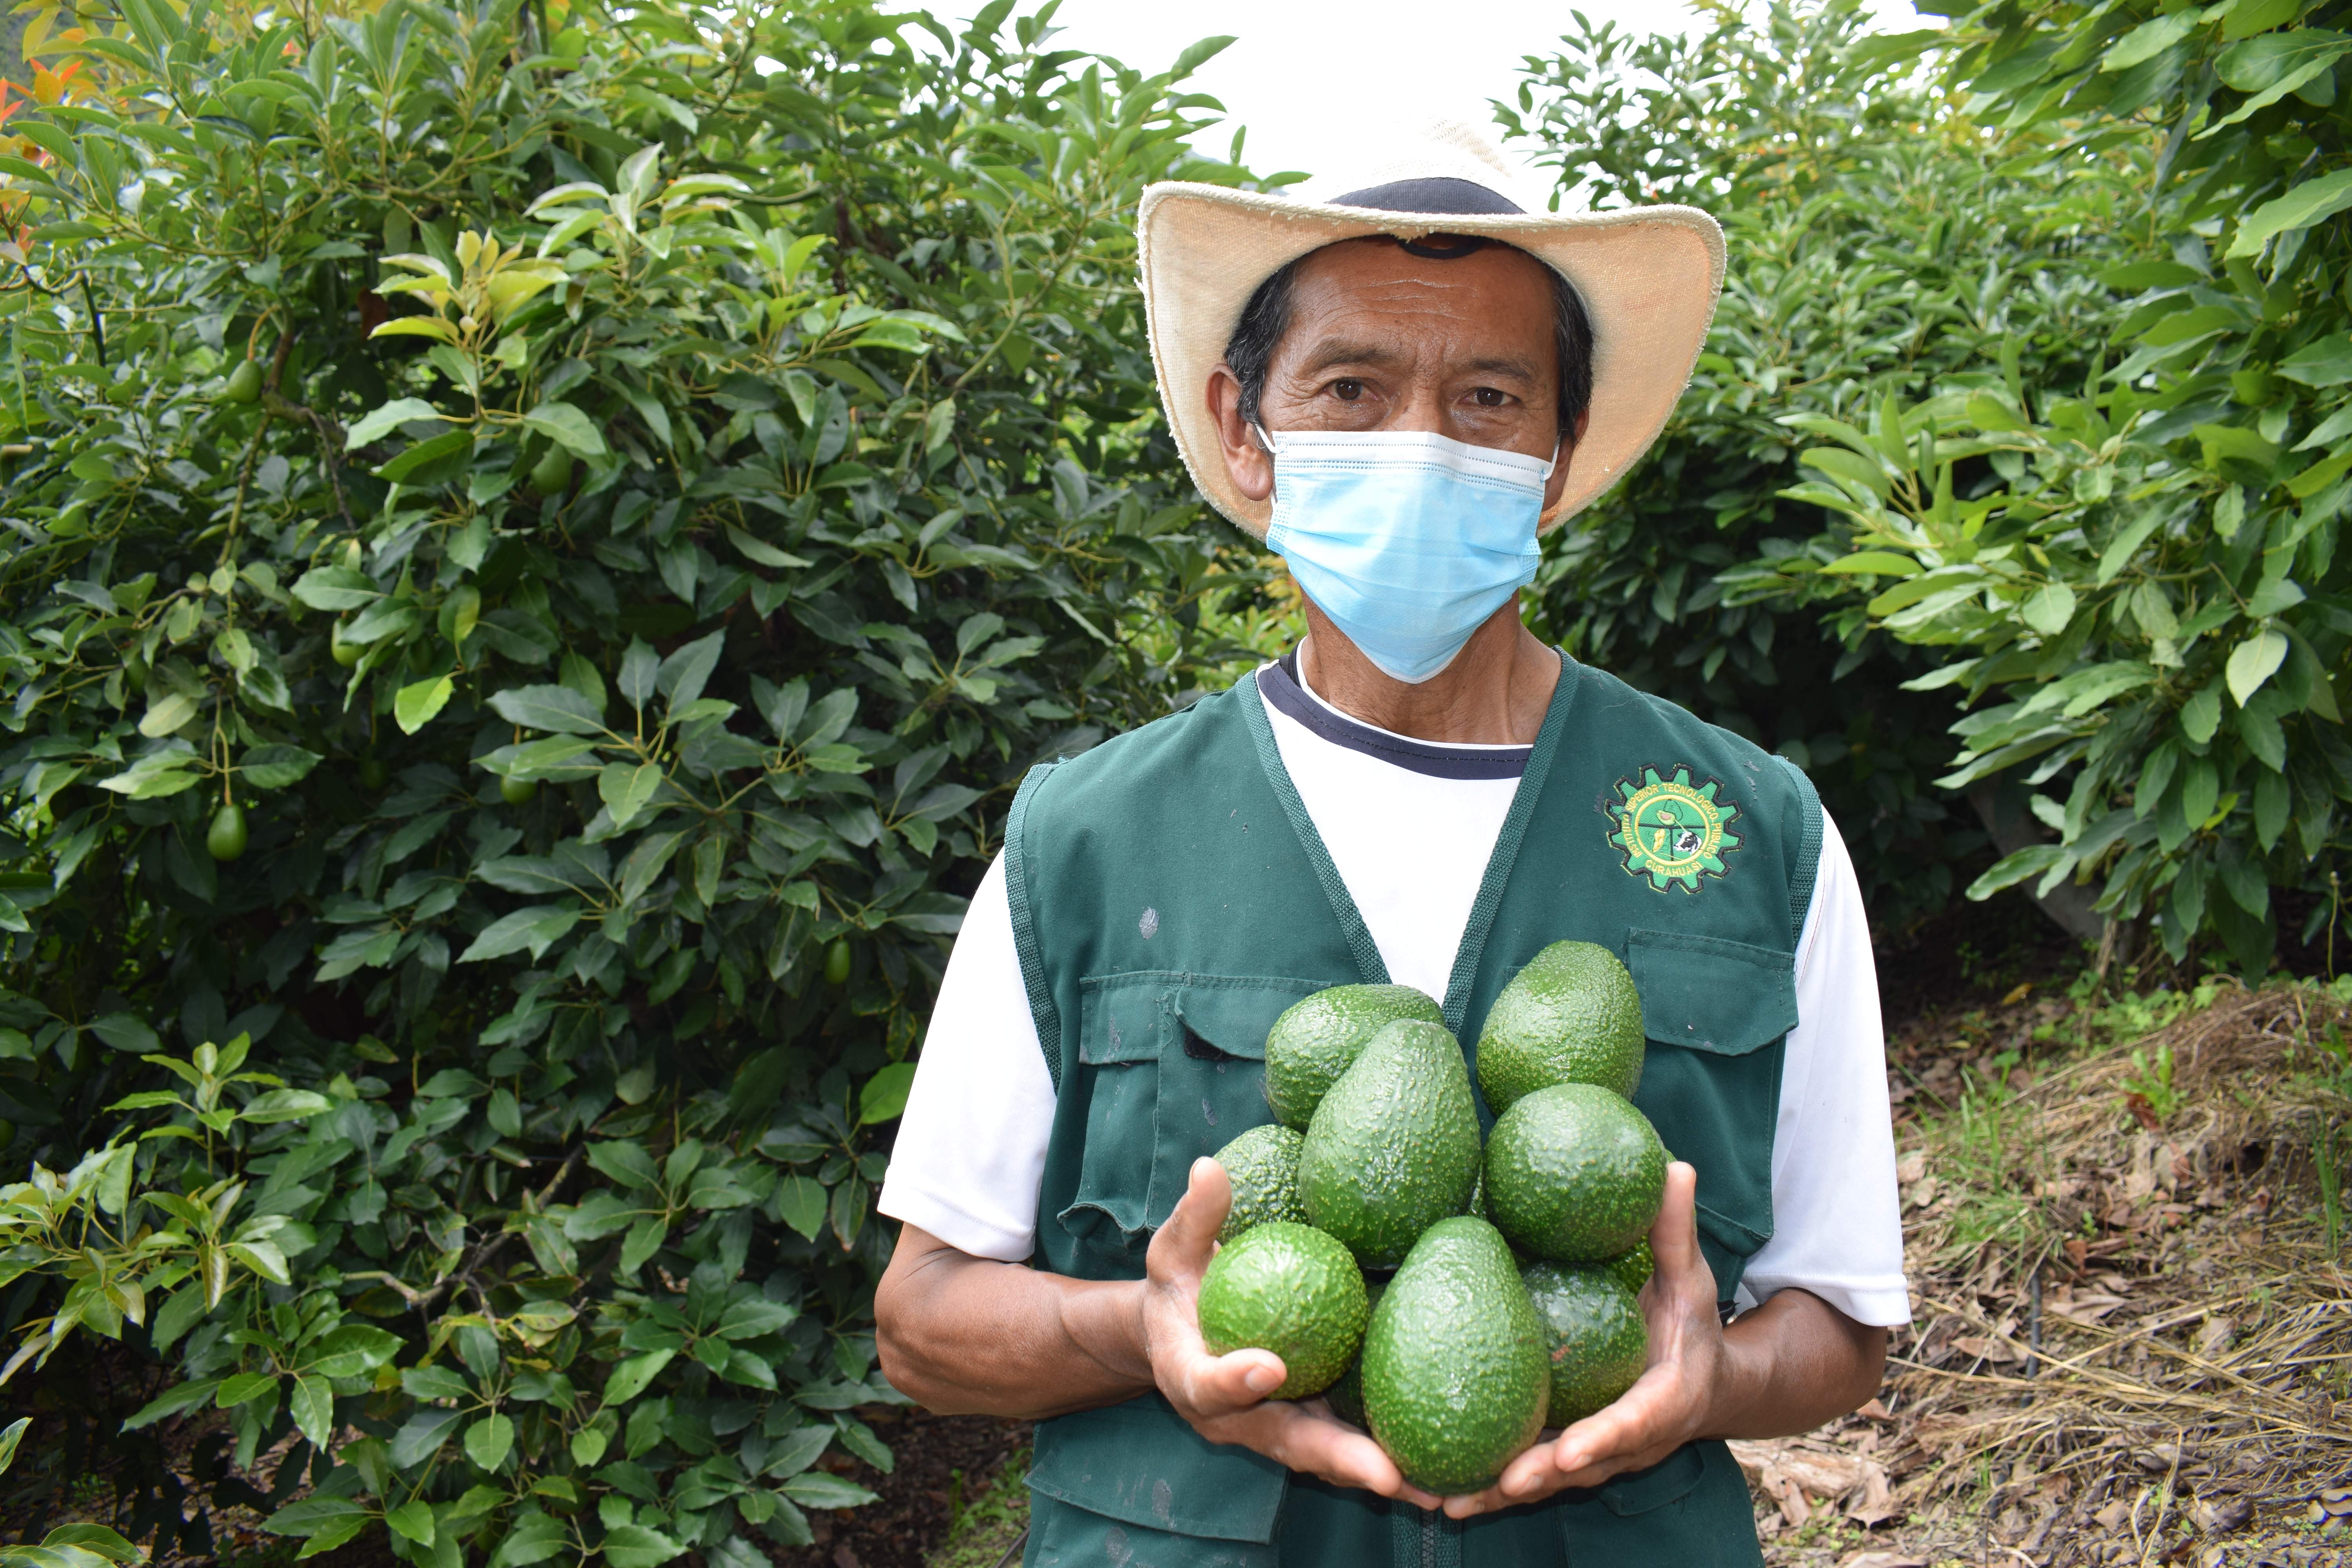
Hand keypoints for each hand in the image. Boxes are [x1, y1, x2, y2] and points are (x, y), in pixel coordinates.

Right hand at [1143, 1157, 1443, 1507]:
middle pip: (1283, 1442)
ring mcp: (1275, 1427)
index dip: (1234, 1381)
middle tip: (1384, 1474)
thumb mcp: (1173, 1251)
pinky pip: (1347, 1443)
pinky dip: (1388, 1462)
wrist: (1178, 1333)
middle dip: (1334, 1458)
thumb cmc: (1177, 1286)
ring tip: (1431, 1488)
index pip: (1207, 1384)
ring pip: (1324, 1455)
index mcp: (1190, 1375)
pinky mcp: (1309, 1422)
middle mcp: (1235, 1418)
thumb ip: (1194, 1217)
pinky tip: (1440, 1471)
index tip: (1269, 1366)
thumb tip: (1210, 1166)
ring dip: (1374, 1473)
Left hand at [1443, 1162, 1725, 1517]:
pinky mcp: (1571, 1454)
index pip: (1635, 1423)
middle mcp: (1632, 1439)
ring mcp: (1601, 1455)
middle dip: (1543, 1478)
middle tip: (1500, 1483)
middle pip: (1586, 1467)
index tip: (1572, 1450)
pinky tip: (1441, 1495)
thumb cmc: (1692, 1324)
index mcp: (1666, 1400)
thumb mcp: (1692, 1279)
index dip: (1605, 1438)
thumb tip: (1674, 1165)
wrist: (1708, 1383)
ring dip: (1504, 1496)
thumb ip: (1676, 1231)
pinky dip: (1491, 1490)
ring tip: (1451, 1503)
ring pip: (1552, 1482)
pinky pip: (1531, 1475)